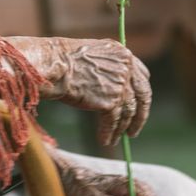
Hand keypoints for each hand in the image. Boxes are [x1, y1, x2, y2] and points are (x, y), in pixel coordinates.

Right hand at [8, 36, 151, 145]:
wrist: (54, 65)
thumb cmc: (63, 60)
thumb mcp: (93, 56)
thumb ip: (108, 67)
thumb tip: (114, 87)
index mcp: (123, 54)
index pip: (142, 76)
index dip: (140, 93)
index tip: (138, 105)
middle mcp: (127, 68)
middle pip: (142, 96)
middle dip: (140, 116)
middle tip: (133, 131)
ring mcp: (121, 85)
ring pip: (128, 113)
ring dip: (122, 129)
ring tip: (116, 140)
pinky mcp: (111, 101)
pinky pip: (113, 122)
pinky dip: (109, 133)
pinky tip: (105, 141)